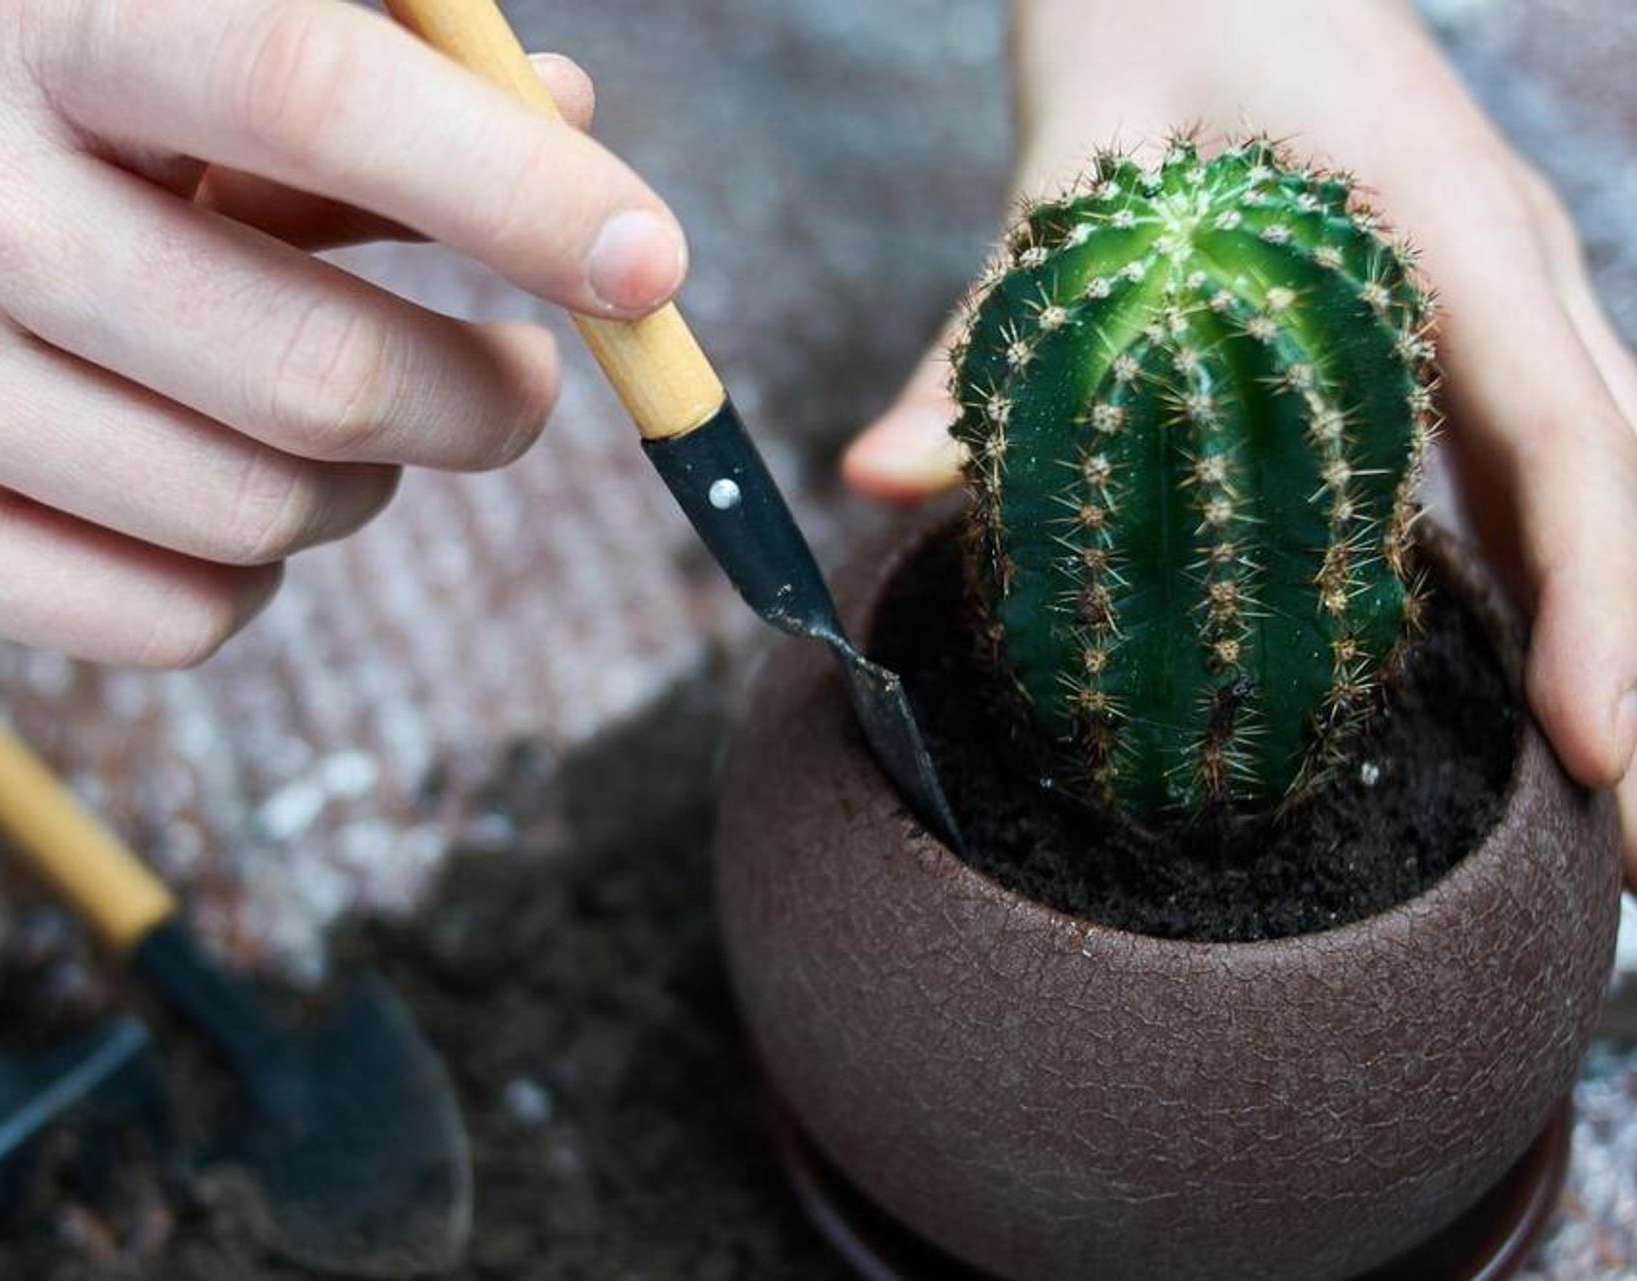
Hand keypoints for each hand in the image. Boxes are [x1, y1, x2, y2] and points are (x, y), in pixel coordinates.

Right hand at [0, 0, 685, 664]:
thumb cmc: (22, 131)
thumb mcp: (163, 54)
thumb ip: (367, 74)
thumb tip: (573, 118)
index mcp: (27, 20)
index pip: (307, 85)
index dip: (510, 187)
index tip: (652, 266)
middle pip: (319, 373)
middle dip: (482, 402)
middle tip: (520, 387)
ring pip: (269, 514)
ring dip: (365, 487)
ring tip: (327, 422)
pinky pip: (186, 618)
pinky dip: (256, 577)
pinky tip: (209, 496)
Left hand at [843, 0, 1636, 885]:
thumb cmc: (1153, 10)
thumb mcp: (1068, 158)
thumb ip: (983, 322)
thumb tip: (873, 478)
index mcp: (1453, 222)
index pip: (1568, 441)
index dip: (1602, 606)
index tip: (1600, 755)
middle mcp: (1513, 262)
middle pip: (1622, 490)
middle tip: (1621, 849)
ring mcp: (1503, 286)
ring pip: (1597, 480)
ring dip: (1609, 632)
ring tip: (1597, 802)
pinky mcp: (1460, 308)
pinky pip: (1532, 455)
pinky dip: (1547, 570)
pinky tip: (1511, 672)